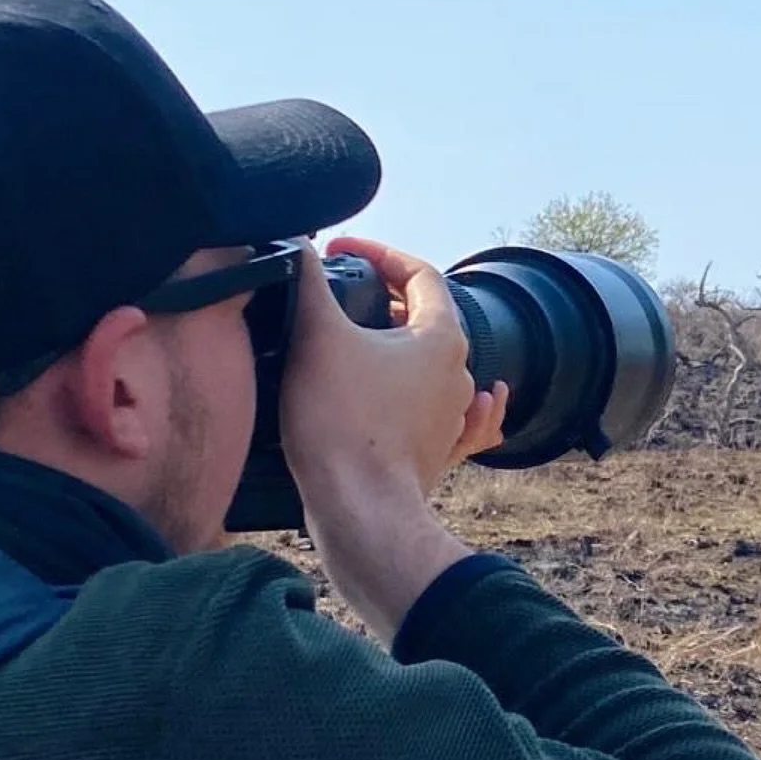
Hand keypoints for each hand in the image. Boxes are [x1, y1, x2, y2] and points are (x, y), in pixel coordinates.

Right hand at [278, 237, 508, 640]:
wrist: (358, 511)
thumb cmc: (340, 423)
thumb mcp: (316, 337)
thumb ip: (309, 283)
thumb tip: (301, 248)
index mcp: (441, 338)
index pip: (419, 274)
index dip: (379, 253)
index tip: (340, 252)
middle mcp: (459, 374)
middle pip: (427, 318)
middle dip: (386, 298)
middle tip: (341, 293)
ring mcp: (451, 418)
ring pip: (433, 366)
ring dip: (401, 346)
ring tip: (362, 339)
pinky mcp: (435, 453)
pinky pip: (449, 417)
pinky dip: (440, 397)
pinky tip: (458, 399)